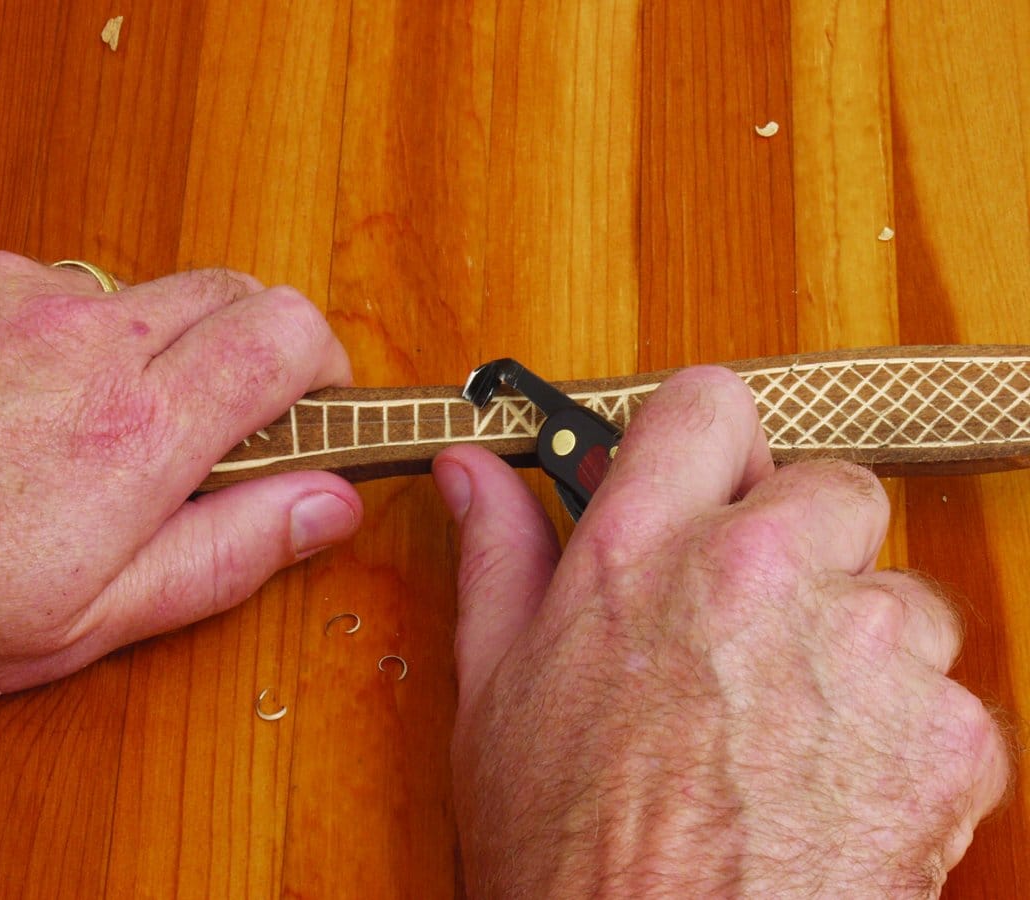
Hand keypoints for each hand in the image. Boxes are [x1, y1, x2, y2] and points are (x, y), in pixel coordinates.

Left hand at [0, 237, 361, 710]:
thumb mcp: (78, 624)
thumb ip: (226, 553)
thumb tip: (330, 502)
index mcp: (135, 431)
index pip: (286, 334)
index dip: (320, 361)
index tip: (309, 401)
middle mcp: (80, 333)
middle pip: (225, 288)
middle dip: (238, 347)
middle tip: (192, 423)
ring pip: (118, 292)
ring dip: (118, 348)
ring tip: (44, 429)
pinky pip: (17, 283)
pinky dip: (20, 331)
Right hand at [434, 367, 1009, 896]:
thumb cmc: (567, 854)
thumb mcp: (498, 695)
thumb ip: (500, 559)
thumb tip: (475, 472)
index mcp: (640, 553)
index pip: (707, 405)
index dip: (713, 441)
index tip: (713, 482)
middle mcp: (757, 574)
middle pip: (834, 486)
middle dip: (807, 545)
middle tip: (757, 626)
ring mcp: (863, 649)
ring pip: (902, 596)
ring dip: (862, 649)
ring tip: (789, 731)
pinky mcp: (944, 734)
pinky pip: (949, 698)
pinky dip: (907, 739)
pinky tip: (833, 788)